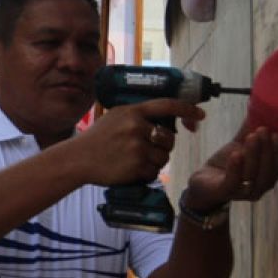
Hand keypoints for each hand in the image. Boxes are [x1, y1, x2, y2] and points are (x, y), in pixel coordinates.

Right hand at [77, 98, 205, 185]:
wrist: (77, 159)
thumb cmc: (96, 139)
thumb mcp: (114, 117)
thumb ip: (137, 116)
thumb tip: (162, 120)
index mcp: (132, 111)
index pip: (167, 105)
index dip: (187, 109)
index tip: (200, 114)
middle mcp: (136, 127)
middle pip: (169, 137)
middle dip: (164, 145)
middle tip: (150, 149)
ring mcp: (137, 147)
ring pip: (163, 156)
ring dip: (155, 161)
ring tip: (137, 161)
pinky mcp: (136, 166)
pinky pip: (154, 171)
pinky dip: (147, 173)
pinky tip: (132, 170)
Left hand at [184, 126, 277, 210]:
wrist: (204, 182)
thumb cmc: (227, 165)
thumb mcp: (239, 145)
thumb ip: (249, 130)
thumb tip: (259, 107)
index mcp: (267, 176)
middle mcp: (259, 188)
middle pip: (267, 170)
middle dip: (267, 149)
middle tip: (263, 130)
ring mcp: (242, 193)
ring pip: (252, 175)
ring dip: (253, 155)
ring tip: (251, 136)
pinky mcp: (225, 192)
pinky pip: (233, 182)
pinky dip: (236, 168)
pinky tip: (236, 154)